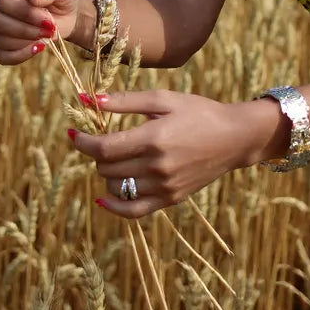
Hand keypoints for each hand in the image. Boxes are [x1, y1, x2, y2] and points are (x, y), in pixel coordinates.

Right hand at [0, 0, 84, 65]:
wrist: (68, 11)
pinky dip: (19, 56)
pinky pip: (0, 55)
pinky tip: (37, 48)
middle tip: (50, 28)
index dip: (23, 12)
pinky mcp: (3, 41)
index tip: (47, 17)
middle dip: (26, 29)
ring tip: (47, 35)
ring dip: (26, 41)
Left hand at [70, 91, 273, 218]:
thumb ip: (125, 101)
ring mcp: (165, 186)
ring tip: (116, 157)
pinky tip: (104, 197)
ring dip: (107, 171)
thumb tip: (89, 100)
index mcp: (154, 138)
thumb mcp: (164, 99)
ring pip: (116, 186)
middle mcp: (158, 166)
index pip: (103, 148)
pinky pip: (134, 210)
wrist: (235, 137)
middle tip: (103, 139)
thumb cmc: (199, 112)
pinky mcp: (171, 199)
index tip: (74, 134)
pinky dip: (114, 206)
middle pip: (107, 167)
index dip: (83, 142)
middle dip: (97, 153)